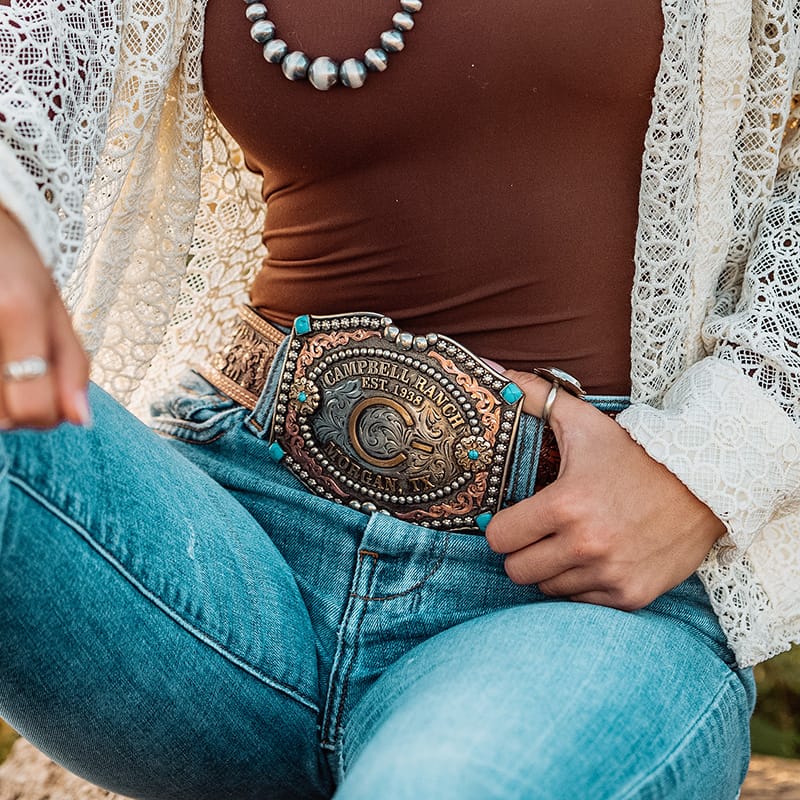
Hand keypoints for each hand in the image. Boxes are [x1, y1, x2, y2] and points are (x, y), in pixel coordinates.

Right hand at [0, 208, 89, 428]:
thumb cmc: (12, 264)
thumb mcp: (55, 307)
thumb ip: (72, 365)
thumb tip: (78, 418)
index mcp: (17, 308)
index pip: (32, 407)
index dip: (45, 416)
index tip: (47, 402)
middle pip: (1, 417)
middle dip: (17, 407)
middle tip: (18, 370)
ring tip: (3, 358)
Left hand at [485, 370, 724, 609]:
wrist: (704, 484)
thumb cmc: (635, 453)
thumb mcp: (585, 421)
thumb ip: (536, 396)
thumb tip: (494, 371)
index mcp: (565, 505)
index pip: (498, 539)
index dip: (501, 528)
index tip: (515, 519)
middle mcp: (585, 545)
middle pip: (516, 571)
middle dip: (522, 552)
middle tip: (540, 534)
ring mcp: (608, 574)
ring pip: (547, 589)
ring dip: (553, 568)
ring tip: (573, 542)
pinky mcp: (630, 596)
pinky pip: (581, 602)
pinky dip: (582, 584)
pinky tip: (597, 558)